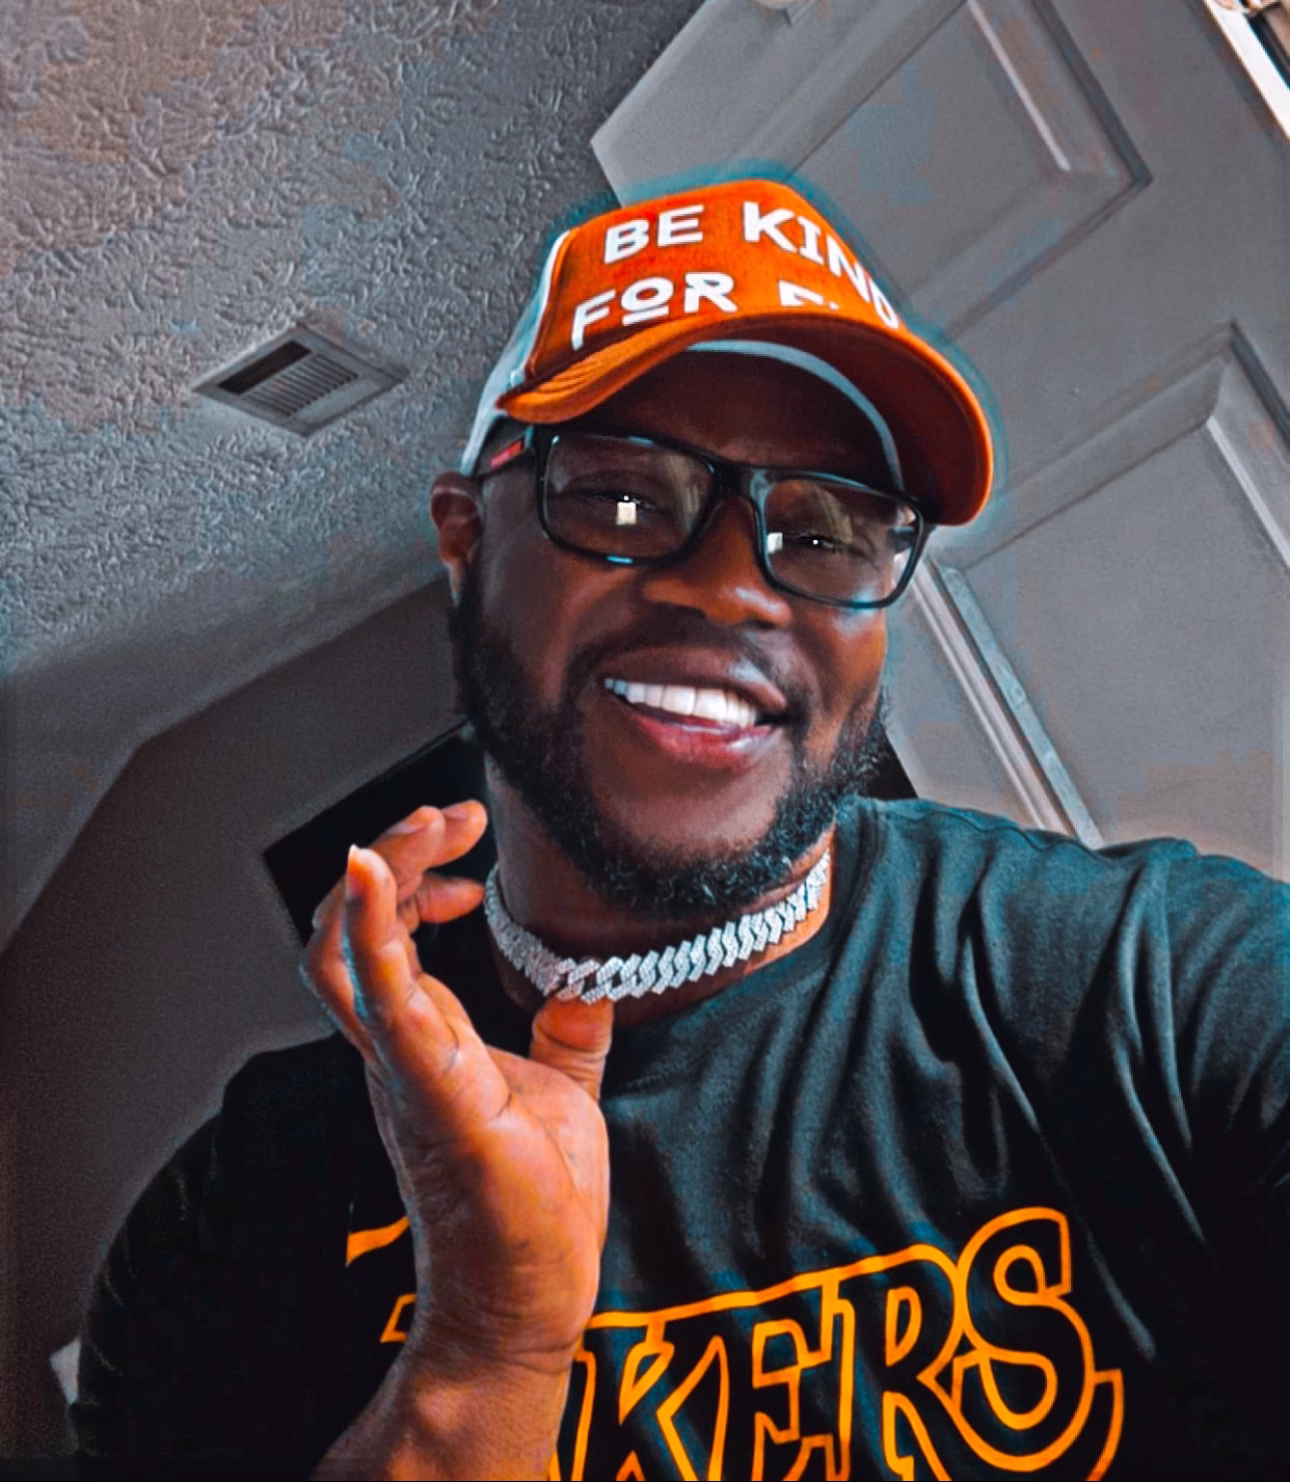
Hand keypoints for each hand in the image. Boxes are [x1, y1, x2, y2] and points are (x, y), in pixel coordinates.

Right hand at [302, 803, 612, 1464]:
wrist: (528, 1304)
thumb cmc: (533, 1206)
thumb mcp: (559, 1093)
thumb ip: (563, 1037)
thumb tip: (587, 986)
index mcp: (419, 1045)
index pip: (378, 941)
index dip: (405, 879)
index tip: (463, 848)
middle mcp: (396, 1051)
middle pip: (345, 933)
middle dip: (390, 857)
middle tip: (449, 815)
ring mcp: (406, 1071)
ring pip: (344, 954)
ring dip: (381, 875)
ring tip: (430, 826)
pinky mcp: (437, 1094)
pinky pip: (383, 1001)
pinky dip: (370, 930)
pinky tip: (370, 868)